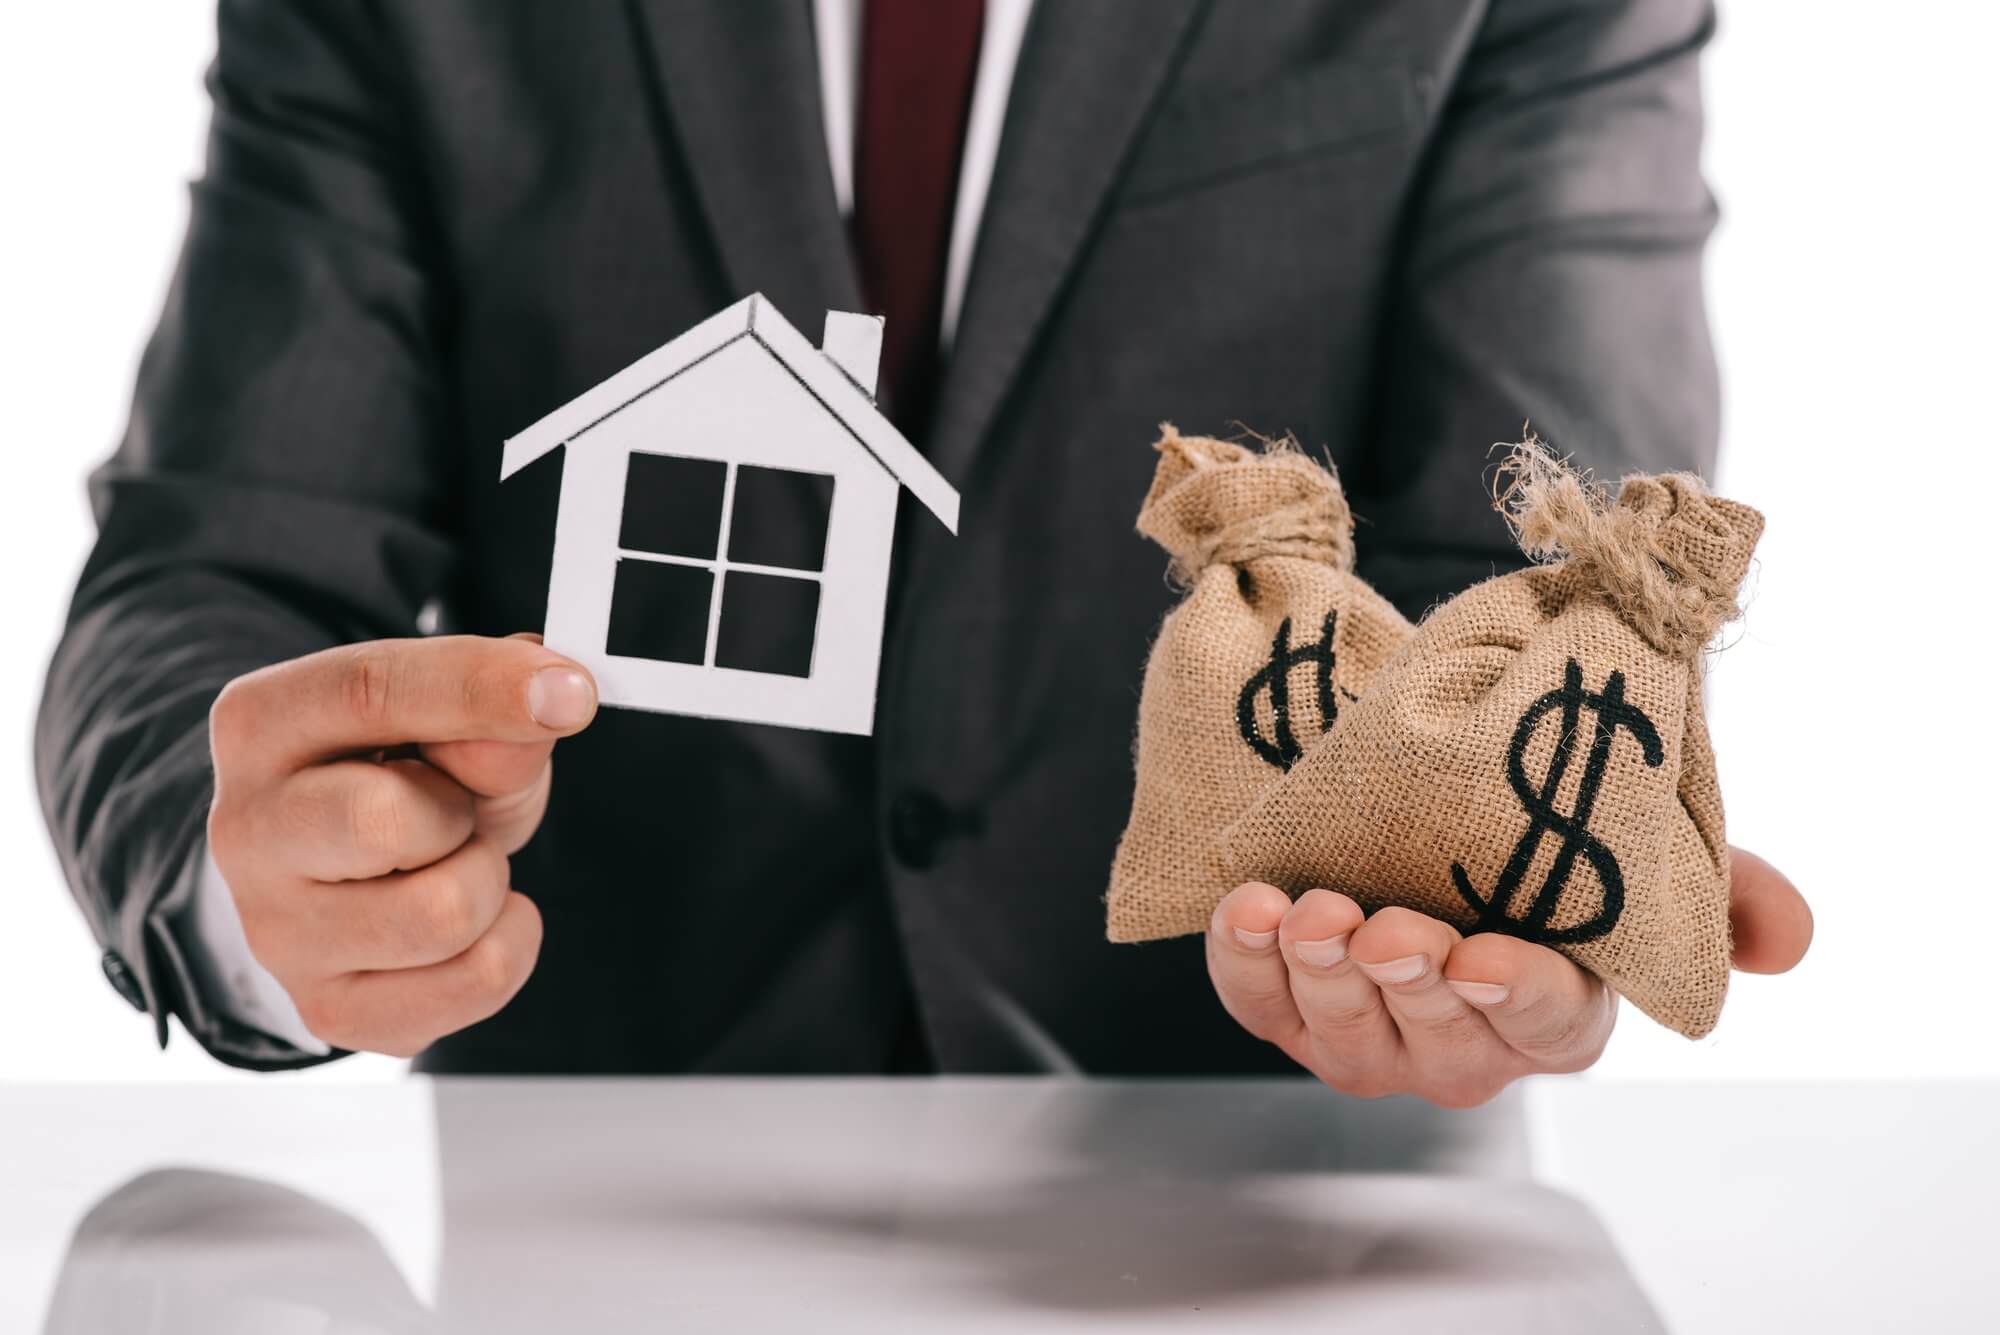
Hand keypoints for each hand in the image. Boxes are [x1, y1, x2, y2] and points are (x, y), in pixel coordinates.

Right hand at [206, 634, 597, 1055]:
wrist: (351, 876)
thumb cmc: (402, 778)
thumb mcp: (449, 722)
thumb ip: (490, 712)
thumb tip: (550, 708)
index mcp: (261, 726)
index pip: (370, 691)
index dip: (482, 690)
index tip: (572, 693)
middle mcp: (246, 832)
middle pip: (387, 823)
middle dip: (462, 812)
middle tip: (455, 810)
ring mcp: (277, 933)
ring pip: (444, 915)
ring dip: (488, 880)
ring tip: (454, 862)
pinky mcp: (330, 1007)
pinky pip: (476, 983)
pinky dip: (507, 945)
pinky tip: (473, 924)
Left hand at [1207, 847, 1811, 1106]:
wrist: (1407, 793)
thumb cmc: (1527, 836)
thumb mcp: (1629, 848)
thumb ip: (1718, 889)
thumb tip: (1785, 938)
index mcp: (1553, 1012)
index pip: (1546, 1022)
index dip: (1515, 995)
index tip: (1484, 960)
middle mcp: (1459, 1041)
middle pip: (1435, 1032)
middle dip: (1409, 980)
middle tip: (1388, 928)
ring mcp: (1366, 1032)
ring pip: (1340, 1025)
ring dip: (1324, 970)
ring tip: (1314, 913)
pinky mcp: (1285, 1005)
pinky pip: (1256, 1001)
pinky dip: (1243, 959)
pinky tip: (1249, 910)